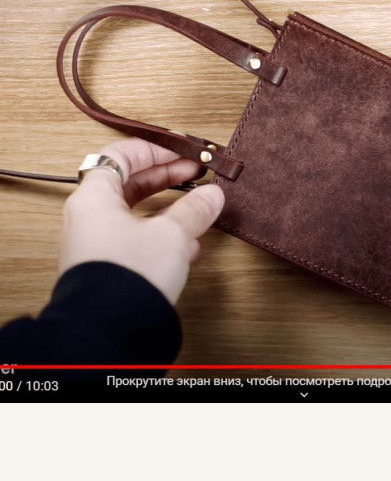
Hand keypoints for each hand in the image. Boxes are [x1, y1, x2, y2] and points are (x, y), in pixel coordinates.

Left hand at [59, 138, 224, 304]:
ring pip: (133, 212)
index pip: (120, 155)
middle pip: (128, 182)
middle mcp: (88, 217)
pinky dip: (160, 234)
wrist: (110, 331)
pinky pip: (134, 239)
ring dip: (167, 206)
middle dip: (165, 176)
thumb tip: (212, 195)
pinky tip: (187, 244)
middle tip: (195, 171)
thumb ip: (194, 210)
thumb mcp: (172, 235)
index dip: (155, 149)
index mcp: (94, 197)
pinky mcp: (106, 267)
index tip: (182, 149)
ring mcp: (95, 243)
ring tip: (197, 205)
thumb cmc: (128, 276)